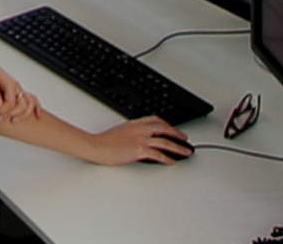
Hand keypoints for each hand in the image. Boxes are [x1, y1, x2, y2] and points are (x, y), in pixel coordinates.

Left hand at [0, 58, 41, 124]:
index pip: (11, 103)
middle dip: (12, 114)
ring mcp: (17, 89)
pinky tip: (37, 115)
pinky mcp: (16, 91)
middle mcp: (16, 86)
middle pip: (22, 105)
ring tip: (13, 121)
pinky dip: (35, 107)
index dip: (3, 111)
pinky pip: (30, 99)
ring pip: (29, 103)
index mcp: (9, 83)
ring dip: (24, 114)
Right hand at [76, 120, 191, 167]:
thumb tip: (140, 138)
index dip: (167, 124)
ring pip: (165, 142)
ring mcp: (140, 139)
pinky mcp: (139, 150)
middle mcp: (139, 130)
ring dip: (178, 147)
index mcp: (134, 124)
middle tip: (185, 139)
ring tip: (186, 151)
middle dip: (177, 134)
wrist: (96, 146)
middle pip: (164, 129)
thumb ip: (132, 132)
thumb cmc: (104, 141)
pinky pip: (158, 154)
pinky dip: (168, 158)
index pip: (155, 120)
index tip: (173, 129)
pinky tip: (173, 161)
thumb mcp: (120, 131)